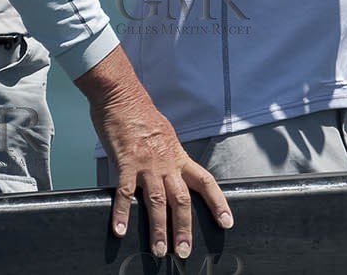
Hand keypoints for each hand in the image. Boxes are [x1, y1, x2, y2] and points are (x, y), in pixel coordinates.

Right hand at [76, 47, 232, 257]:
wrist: (122, 95)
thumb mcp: (164, 135)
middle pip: (180, 200)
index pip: (205, 182)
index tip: (226, 222)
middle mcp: (166, 163)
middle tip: (184, 252)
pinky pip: (124, 193)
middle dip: (184, 228)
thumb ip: (169, 156)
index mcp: (178, 156)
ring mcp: (146, 164)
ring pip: (156, 202)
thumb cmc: (141, 114)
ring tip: (160, 250)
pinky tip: (120, 230)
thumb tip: (172, 170)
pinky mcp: (125, 162)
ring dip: (159, 229)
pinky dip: (121, 213)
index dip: (218, 203)